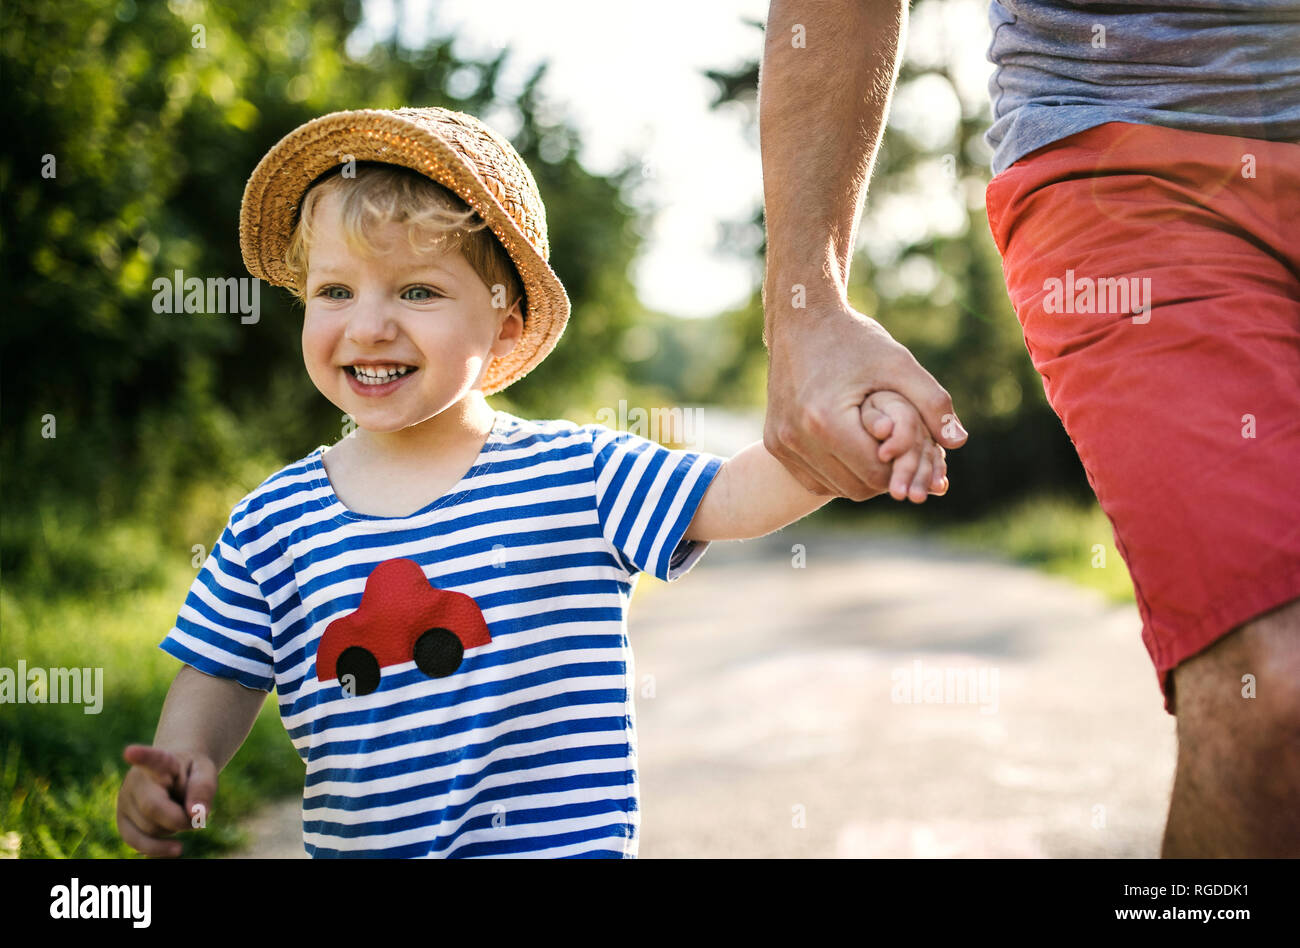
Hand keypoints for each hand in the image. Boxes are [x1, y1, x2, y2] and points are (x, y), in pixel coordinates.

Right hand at [117, 744, 216, 856]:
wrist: (176, 774)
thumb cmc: (191, 772)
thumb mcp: (206, 772)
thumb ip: (204, 788)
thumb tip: (196, 814)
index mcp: (160, 762)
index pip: (151, 759)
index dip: (141, 756)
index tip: (130, 752)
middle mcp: (136, 780)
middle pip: (154, 808)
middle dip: (180, 818)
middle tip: (194, 812)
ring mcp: (125, 801)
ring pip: (150, 829)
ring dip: (173, 829)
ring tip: (177, 811)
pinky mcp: (123, 821)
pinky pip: (137, 843)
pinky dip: (158, 849)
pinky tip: (175, 848)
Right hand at [763, 301, 966, 500]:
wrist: (801, 320)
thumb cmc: (854, 340)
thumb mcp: (899, 364)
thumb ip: (933, 403)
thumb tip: (958, 442)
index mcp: (825, 422)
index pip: (877, 474)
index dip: (904, 466)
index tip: (917, 447)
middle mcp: (796, 438)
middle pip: (857, 488)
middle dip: (886, 475)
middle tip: (903, 451)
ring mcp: (781, 444)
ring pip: (835, 488)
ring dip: (861, 477)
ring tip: (881, 449)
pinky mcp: (774, 444)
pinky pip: (814, 480)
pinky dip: (838, 474)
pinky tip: (854, 450)